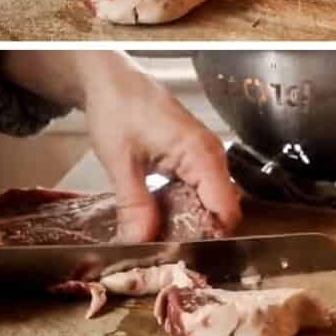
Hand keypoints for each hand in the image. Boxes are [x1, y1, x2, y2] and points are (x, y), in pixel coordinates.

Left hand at [3, 50, 241, 243]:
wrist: (110, 79)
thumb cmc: (118, 108)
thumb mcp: (121, 161)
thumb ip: (135, 205)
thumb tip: (141, 243)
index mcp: (201, 154)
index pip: (226, 210)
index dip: (209, 237)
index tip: (183, 255)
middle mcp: (211, 156)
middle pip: (220, 210)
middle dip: (197, 234)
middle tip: (164, 251)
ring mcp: (204, 156)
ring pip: (208, 202)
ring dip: (187, 221)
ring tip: (157, 236)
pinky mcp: (192, 157)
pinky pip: (197, 191)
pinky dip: (180, 206)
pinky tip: (157, 216)